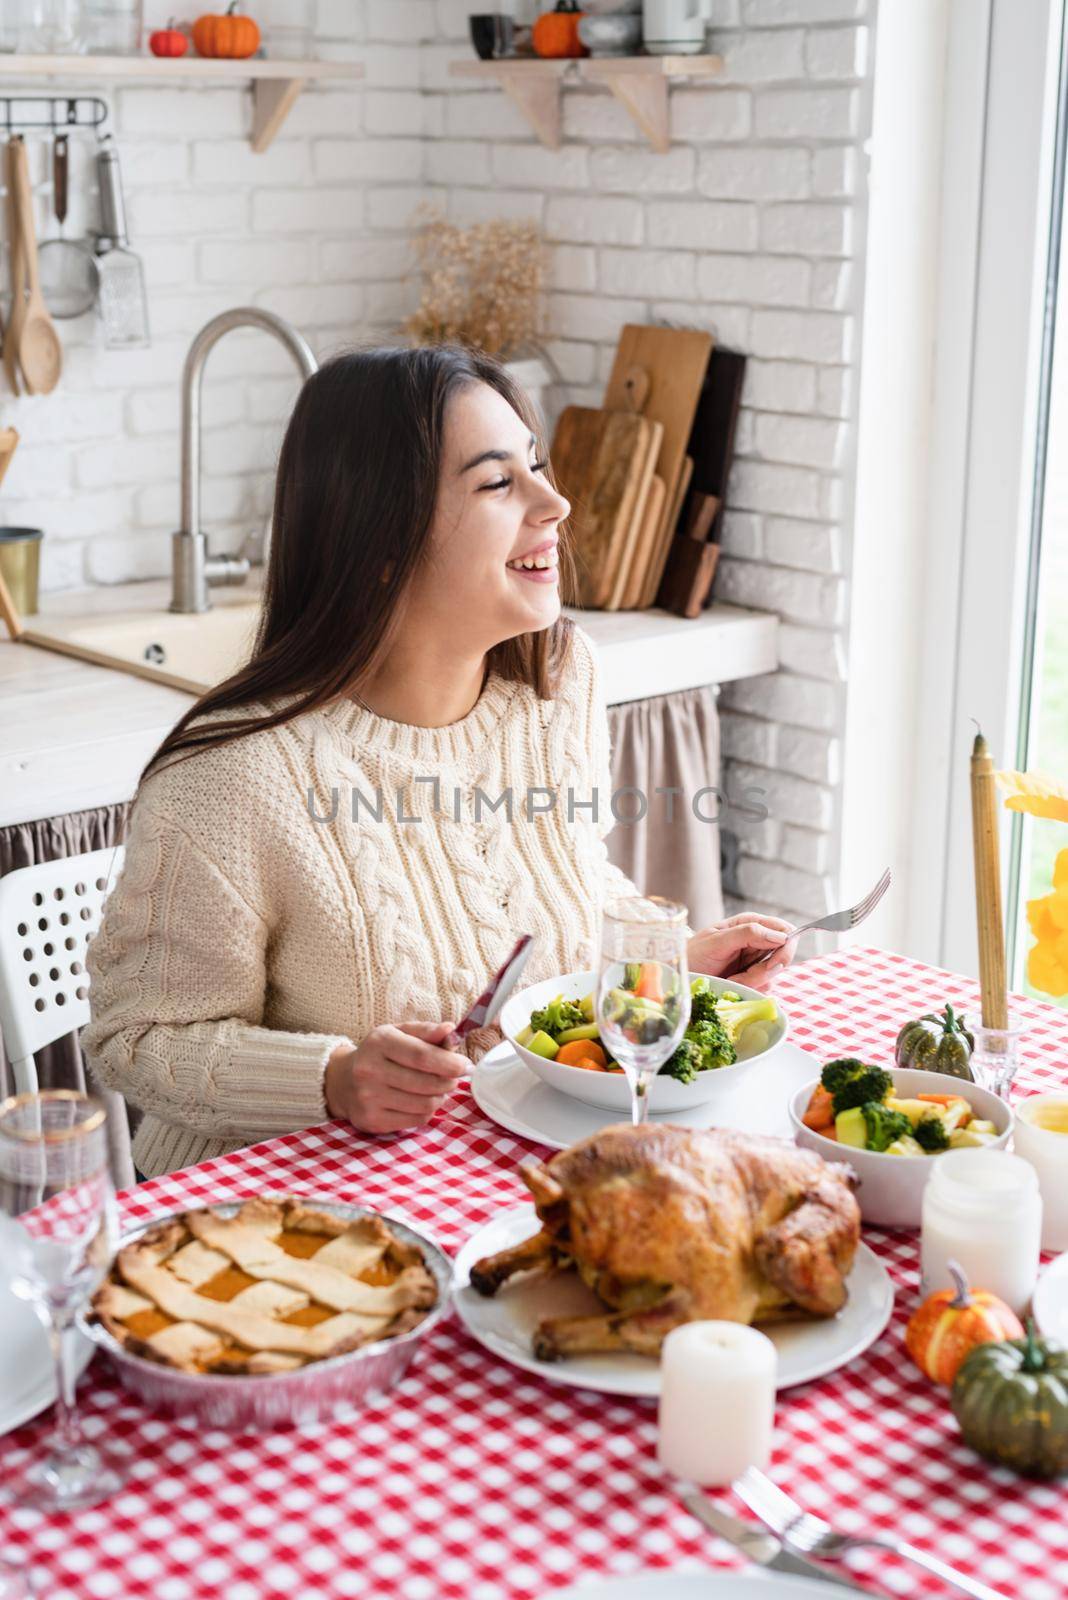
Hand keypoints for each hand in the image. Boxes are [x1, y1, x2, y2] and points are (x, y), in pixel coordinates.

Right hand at [324, 1020, 465, 1134]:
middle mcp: (370, 1070)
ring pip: (425, 1104)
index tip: (466, 1066)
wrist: (342, 1081)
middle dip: (449, 1081)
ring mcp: (368, 1098)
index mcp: (379, 1042)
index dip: (450, 1063)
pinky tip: (421, 1101)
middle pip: (427, 1083)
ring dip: (439, 1097)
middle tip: (453, 1077)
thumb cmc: (380, 1054)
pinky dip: (426, 1111)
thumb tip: (450, 1029)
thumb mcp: (398, 1033)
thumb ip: (426, 1031)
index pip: (422, 1056)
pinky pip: (416, 1119)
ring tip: (436, 1088)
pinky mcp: (372, 1120)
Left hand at [686, 912, 797, 991]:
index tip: (771, 966)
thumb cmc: (693, 953)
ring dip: (753, 982)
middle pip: (782, 956)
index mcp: (751, 923)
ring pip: (773, 974)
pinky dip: (750, 989)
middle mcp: (756, 939)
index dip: (785, 949)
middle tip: (742, 978)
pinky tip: (732, 984)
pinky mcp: (752, 977)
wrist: (680, 975)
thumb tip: (780, 936)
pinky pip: (764, 986)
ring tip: (730, 980)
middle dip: (765, 971)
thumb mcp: (717, 941)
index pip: (785, 931)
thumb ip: (747, 934)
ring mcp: (755, 959)